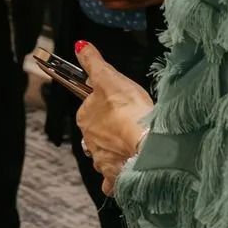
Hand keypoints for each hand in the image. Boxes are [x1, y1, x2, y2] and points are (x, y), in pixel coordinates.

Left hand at [75, 42, 152, 195]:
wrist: (147, 145)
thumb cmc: (129, 110)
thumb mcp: (110, 78)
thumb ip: (93, 63)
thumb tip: (80, 47)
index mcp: (85, 117)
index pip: (89, 109)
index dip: (103, 105)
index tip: (117, 104)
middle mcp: (89, 141)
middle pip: (95, 134)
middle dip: (107, 130)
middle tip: (127, 124)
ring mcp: (101, 161)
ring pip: (102, 156)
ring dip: (112, 153)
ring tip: (128, 147)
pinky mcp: (115, 177)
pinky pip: (112, 180)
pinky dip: (116, 178)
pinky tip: (126, 173)